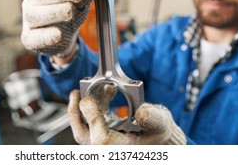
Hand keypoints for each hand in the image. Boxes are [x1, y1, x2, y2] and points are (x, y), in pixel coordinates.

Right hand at [21, 0, 90, 55]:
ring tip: (71, 13)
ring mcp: (28, 20)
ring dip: (57, 12)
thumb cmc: (67, 13)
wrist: (61, 37)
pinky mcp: (29, 39)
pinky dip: (49, 35)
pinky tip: (60, 34)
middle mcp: (31, 1)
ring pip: (35, 14)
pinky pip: (35, 37)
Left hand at [68, 87, 186, 144]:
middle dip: (76, 112)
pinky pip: (92, 123)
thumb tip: (141, 111)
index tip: (89, 97)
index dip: (91, 115)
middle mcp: (107, 149)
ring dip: (87, 106)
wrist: (162, 141)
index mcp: (118, 149)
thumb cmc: (160, 135)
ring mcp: (104, 144)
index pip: (99, 137)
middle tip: (76, 93)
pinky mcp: (104, 137)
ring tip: (98, 87)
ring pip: (85, 128)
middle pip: (83, 134)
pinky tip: (107, 93)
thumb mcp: (162, 124)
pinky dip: (95, 108)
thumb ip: (152, 118)